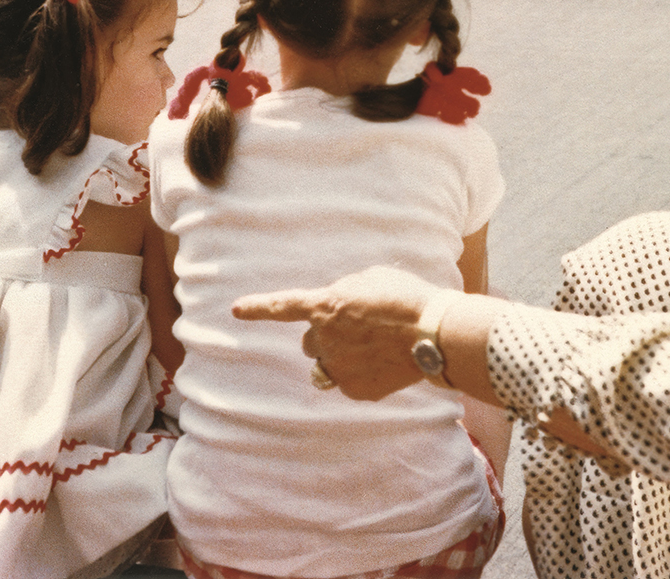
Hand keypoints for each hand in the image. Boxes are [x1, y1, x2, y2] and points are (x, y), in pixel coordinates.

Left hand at [234, 265, 438, 400]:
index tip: (236, 310)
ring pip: (329, 364)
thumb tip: (341, 308)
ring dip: (343, 356)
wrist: (432, 333)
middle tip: (361, 329)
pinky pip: (350, 381)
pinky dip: (363, 373)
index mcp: (326, 306)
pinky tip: (386, 362)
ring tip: (377, 347)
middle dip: (328, 336)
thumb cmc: (406, 298)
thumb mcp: (370, 279)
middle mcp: (324, 340)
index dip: (258, 307)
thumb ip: (345, 293)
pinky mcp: (355, 390)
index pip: (283, 306)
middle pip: (311, 341)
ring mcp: (339, 368)